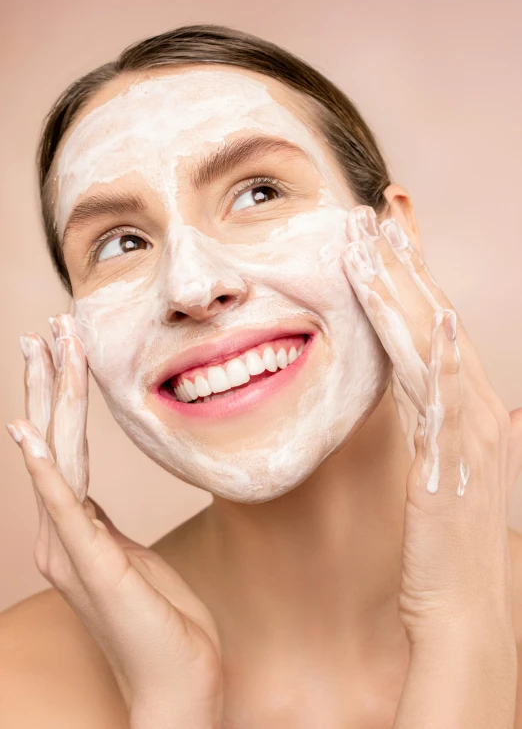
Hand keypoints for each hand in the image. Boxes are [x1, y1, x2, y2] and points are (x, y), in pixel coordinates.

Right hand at [6, 315, 222, 727]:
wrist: (177, 684)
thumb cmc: (160, 620)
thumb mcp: (130, 559)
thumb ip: (101, 528)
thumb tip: (90, 500)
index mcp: (71, 530)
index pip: (60, 447)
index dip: (58, 396)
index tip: (61, 349)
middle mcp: (60, 535)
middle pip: (50, 442)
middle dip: (49, 381)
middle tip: (46, 329)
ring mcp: (71, 550)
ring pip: (56, 458)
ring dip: (52, 400)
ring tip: (47, 350)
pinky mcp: (91, 564)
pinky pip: (64, 507)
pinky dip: (44, 470)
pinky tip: (29, 435)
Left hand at [342, 206, 521, 645]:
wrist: (461, 614)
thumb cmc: (441, 548)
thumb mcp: (440, 475)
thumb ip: (441, 431)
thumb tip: (453, 402)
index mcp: (466, 408)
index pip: (437, 324)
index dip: (414, 275)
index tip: (389, 231)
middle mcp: (476, 407)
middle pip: (439, 315)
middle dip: (410, 260)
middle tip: (383, 208)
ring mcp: (471, 428)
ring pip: (437, 340)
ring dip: (406, 286)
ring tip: (377, 238)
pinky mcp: (455, 456)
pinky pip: (444, 391)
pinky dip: (434, 349)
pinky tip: (427, 312)